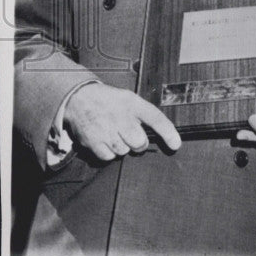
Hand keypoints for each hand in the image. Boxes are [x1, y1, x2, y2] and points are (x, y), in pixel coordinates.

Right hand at [63, 84, 181, 160]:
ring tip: (115, 133)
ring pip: (125, 151)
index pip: (155, 118)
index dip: (168, 133)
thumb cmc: (110, 101)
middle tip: (131, 135)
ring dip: (123, 146)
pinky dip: (109, 152)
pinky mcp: (94, 142)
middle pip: (140, 143)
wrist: (80, 98)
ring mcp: (106, 130)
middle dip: (138, 143)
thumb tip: (162, 133)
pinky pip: (110, 157)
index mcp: (132, 103)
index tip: (176, 144)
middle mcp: (120, 116)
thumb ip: (144, 113)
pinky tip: (105, 139)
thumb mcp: (130, 98)